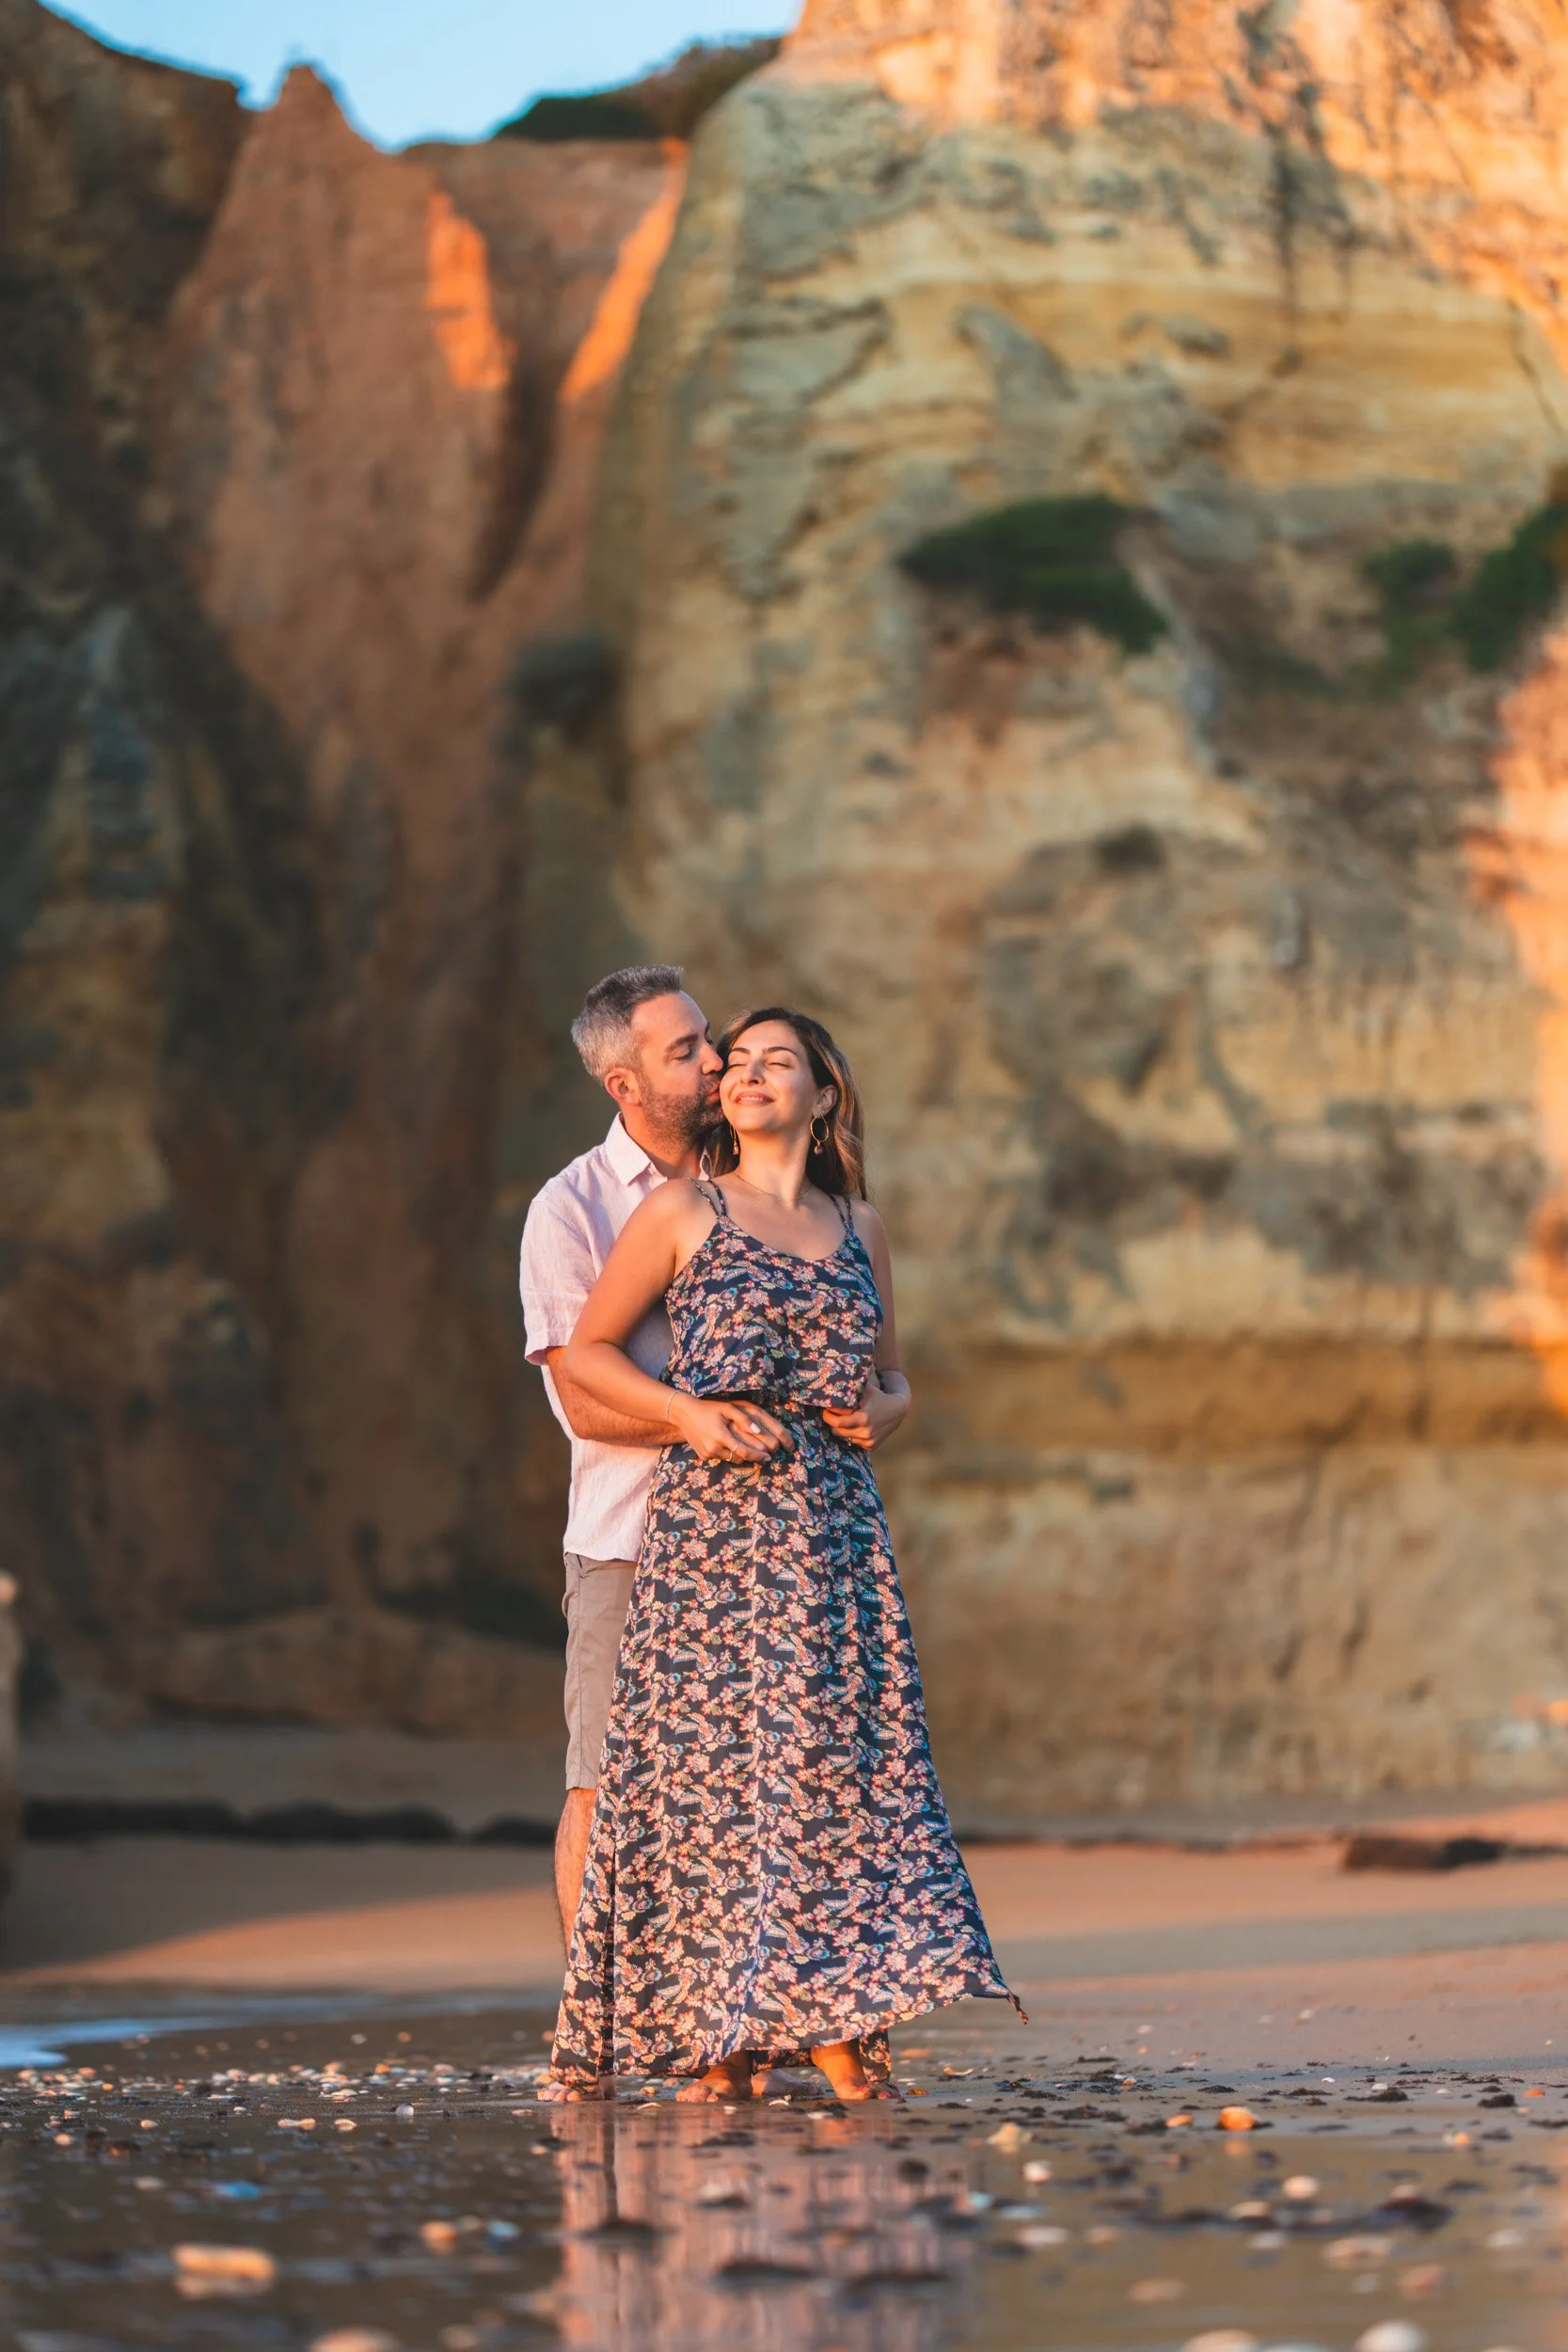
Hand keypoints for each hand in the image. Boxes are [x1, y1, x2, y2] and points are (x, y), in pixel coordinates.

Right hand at [669, 1395, 792, 1464]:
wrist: (684, 1413)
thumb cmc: (709, 1408)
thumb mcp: (728, 1408)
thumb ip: (744, 1420)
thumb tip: (759, 1431)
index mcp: (721, 1436)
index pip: (744, 1452)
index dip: (758, 1456)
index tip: (768, 1457)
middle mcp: (713, 1448)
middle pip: (739, 1458)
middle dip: (751, 1457)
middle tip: (763, 1455)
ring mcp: (707, 1453)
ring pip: (730, 1459)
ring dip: (739, 1455)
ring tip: (748, 1448)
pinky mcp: (702, 1456)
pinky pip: (720, 1457)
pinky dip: (727, 1453)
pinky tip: (729, 1444)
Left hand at [823, 1377, 908, 1451]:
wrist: (898, 1410)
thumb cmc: (879, 1396)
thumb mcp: (866, 1390)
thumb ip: (851, 1389)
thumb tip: (832, 1382)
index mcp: (863, 1418)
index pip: (837, 1421)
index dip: (828, 1415)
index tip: (825, 1409)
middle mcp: (866, 1431)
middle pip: (838, 1431)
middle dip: (831, 1423)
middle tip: (828, 1415)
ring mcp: (869, 1440)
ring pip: (845, 1438)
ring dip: (841, 1430)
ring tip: (841, 1420)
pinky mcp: (872, 1446)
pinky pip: (855, 1442)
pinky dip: (852, 1435)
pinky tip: (855, 1427)